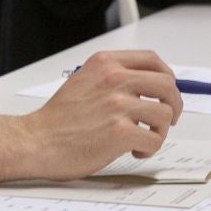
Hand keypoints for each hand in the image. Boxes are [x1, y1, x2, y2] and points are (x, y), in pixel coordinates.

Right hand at [23, 50, 182, 180]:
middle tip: (168, 118)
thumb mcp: (85, 80)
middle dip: (174, 104)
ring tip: (143, 138)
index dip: (167, 77)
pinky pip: (154, 140)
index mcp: (105, 63)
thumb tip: (149, 86)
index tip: (165, 92)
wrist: (37, 140)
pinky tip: (134, 151)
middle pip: (167, 85)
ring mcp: (117, 105)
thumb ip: (113, 77)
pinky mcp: (120, 132)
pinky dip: (148, 149)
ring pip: (165, 114)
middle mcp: (113, 79)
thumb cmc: (59, 118)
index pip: (152, 60)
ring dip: (159, 131)